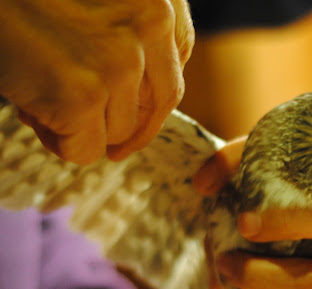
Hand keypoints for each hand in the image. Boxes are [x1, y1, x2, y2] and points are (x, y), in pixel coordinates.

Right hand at [0, 0, 193, 164]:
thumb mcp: (103, 1)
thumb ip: (132, 35)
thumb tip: (144, 105)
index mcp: (160, 1)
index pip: (176, 68)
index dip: (152, 101)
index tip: (137, 116)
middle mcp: (151, 27)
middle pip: (158, 105)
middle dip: (130, 127)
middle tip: (104, 139)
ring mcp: (119, 62)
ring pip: (120, 130)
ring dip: (84, 127)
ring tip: (44, 96)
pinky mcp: (83, 95)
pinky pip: (85, 149)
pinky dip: (58, 141)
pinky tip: (32, 111)